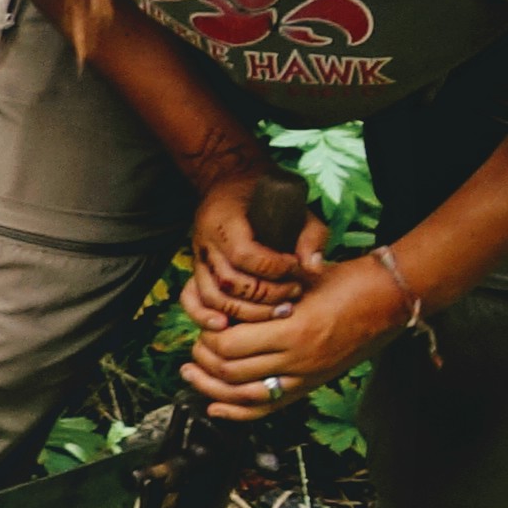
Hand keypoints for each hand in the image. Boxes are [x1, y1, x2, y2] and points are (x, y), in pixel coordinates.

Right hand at [178, 177, 320, 337]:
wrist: (230, 181)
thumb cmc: (267, 194)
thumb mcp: (296, 205)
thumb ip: (311, 235)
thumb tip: (313, 269)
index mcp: (226, 220)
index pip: (245, 255)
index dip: (273, 269)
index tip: (296, 268)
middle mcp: (206, 242)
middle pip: (230, 282)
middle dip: (266, 296)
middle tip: (294, 294)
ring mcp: (198, 258)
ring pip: (213, 296)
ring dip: (247, 312)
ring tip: (277, 311)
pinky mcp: (197, 271)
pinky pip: (193, 299)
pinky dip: (204, 316)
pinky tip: (225, 326)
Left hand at [186, 256, 404, 418]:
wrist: (391, 300)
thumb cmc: (349, 281)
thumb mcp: (303, 278)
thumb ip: (267, 294)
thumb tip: (225, 305)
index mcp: (293, 330)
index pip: (229, 345)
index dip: (207, 337)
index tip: (204, 325)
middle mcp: (298, 360)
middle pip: (230, 372)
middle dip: (203, 360)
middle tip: (195, 346)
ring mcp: (305, 377)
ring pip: (243, 396)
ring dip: (210, 387)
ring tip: (192, 373)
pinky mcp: (310, 386)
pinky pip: (268, 408)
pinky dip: (237, 411)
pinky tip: (215, 406)